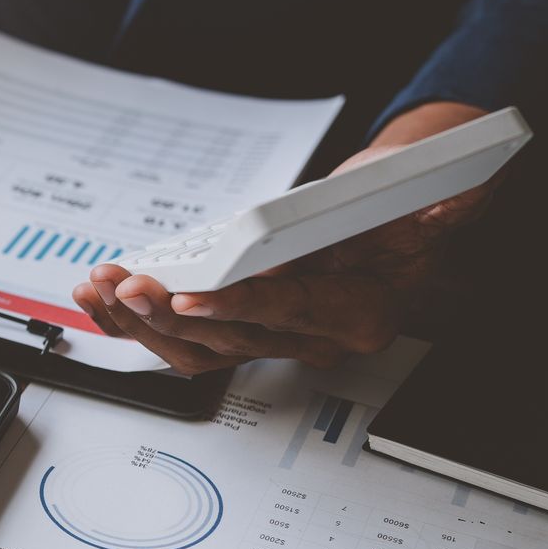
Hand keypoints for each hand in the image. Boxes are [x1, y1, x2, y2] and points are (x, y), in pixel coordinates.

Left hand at [71, 102, 494, 373]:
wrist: (401, 215)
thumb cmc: (407, 206)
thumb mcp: (436, 198)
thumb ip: (442, 208)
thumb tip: (448, 202)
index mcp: (359, 315)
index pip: (289, 315)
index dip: (237, 307)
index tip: (189, 296)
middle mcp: (313, 338)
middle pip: (231, 340)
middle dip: (170, 314)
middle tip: (126, 287)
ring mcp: (273, 337)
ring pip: (198, 350)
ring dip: (141, 323)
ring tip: (100, 289)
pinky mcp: (241, 327)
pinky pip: (184, 339)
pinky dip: (137, 322)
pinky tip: (99, 301)